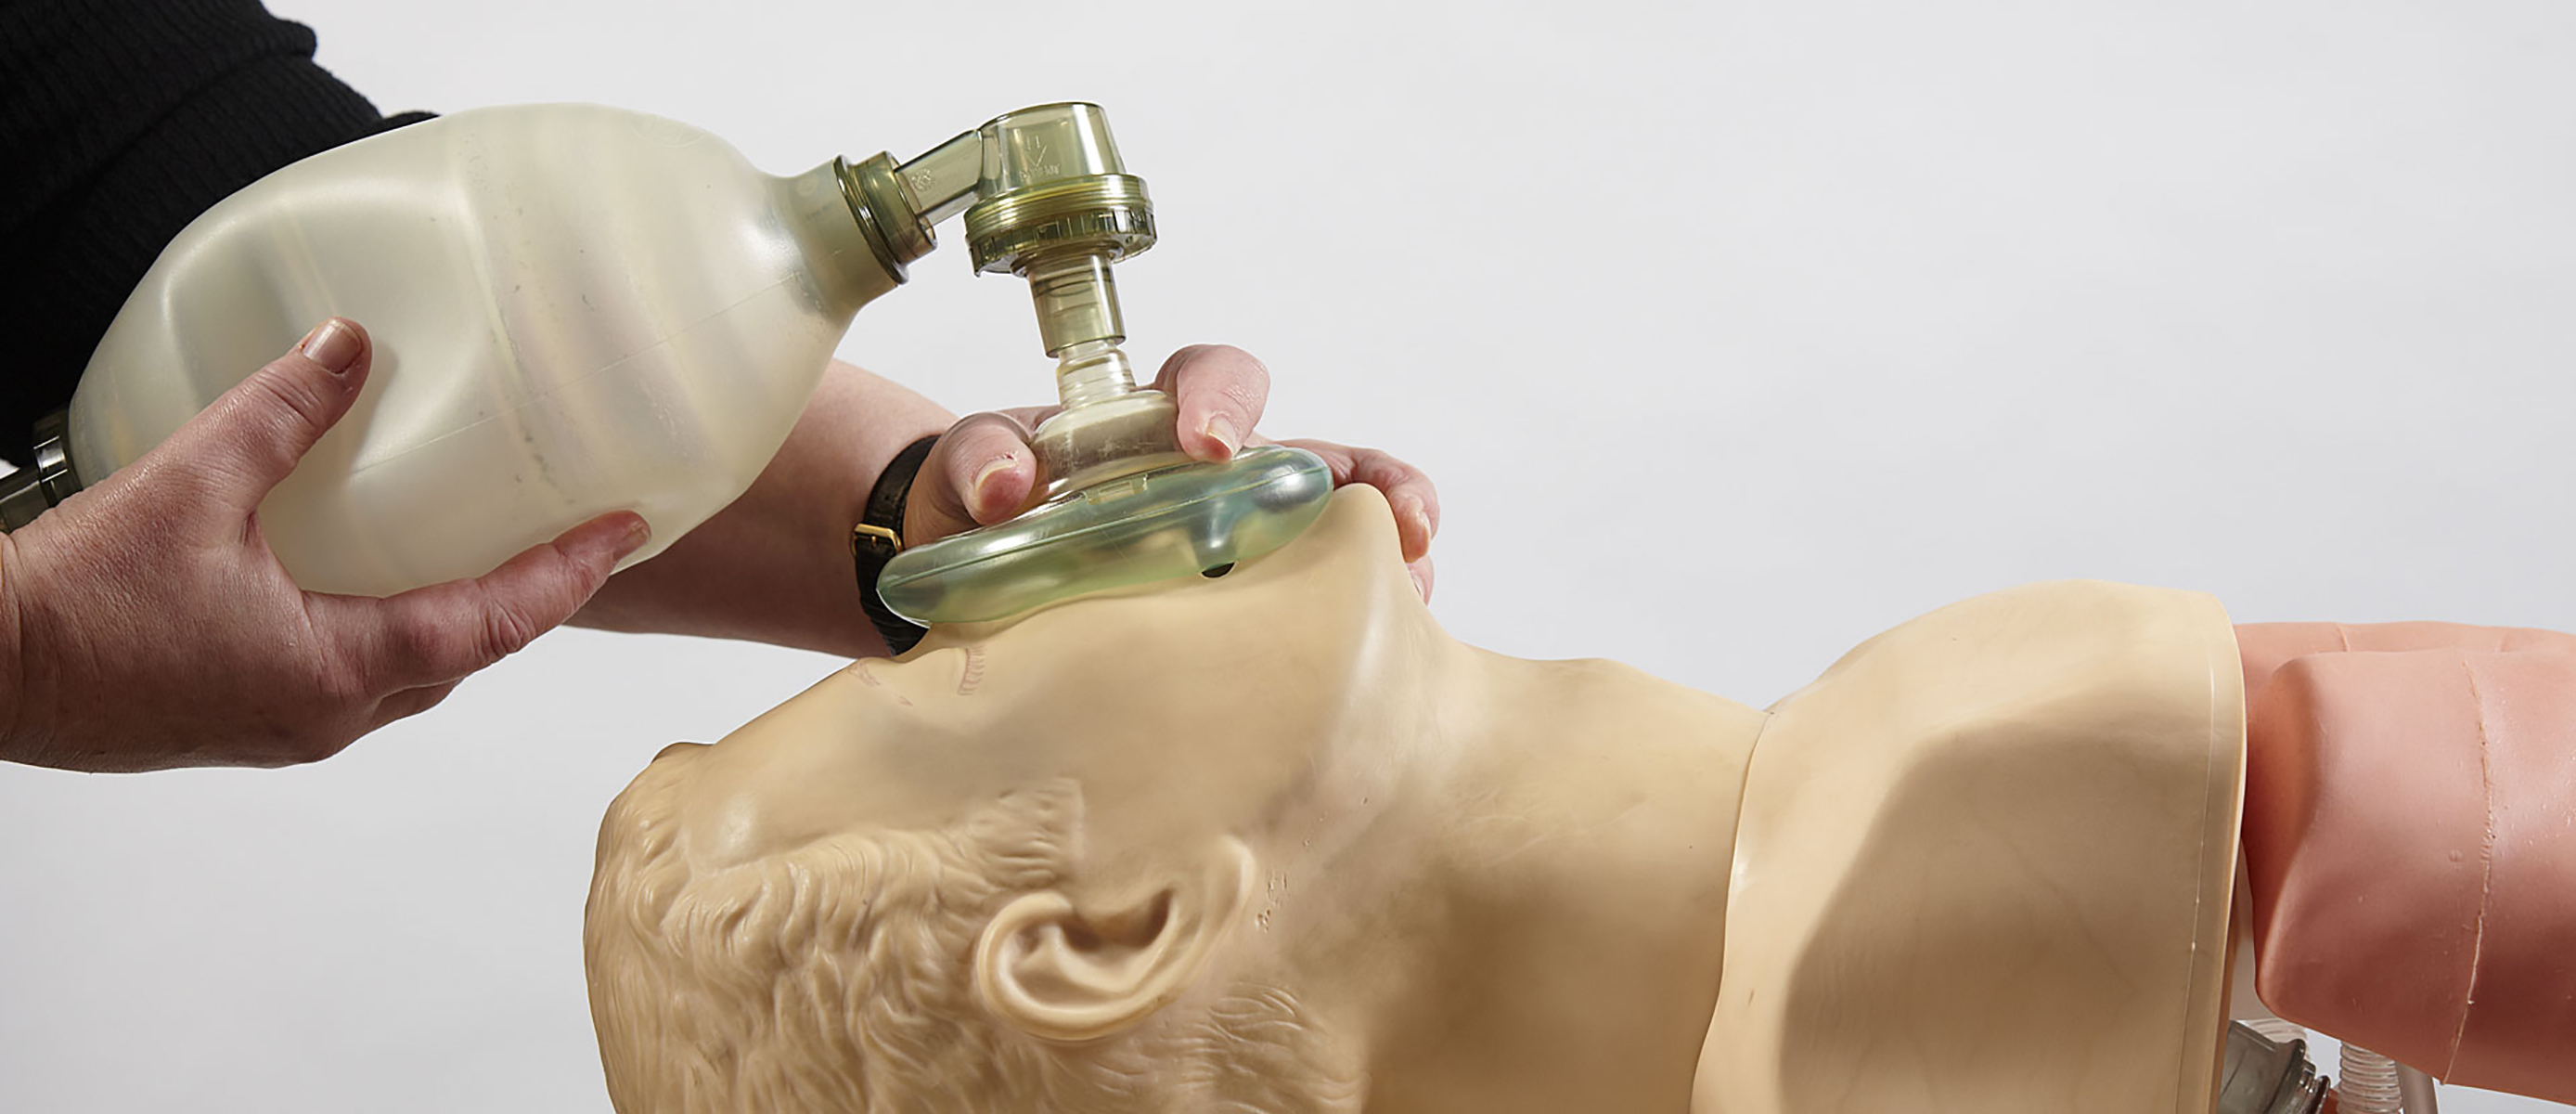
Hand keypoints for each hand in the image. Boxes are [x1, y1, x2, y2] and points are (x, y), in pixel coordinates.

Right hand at [0, 318, 648, 771]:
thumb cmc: (72, 603)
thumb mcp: (192, 485)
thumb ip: (281, 413)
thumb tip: (346, 346)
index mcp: (338, 668)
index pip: (496, 624)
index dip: (569, 574)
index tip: (625, 533)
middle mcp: (328, 715)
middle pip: (466, 657)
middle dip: (527, 600)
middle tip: (577, 540)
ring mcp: (287, 728)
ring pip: (412, 677)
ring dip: (460, 622)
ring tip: (500, 557)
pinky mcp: (247, 723)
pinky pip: (355, 682)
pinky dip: (396, 635)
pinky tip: (383, 588)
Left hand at [903, 345, 1440, 598]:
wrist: (975, 595)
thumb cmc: (989, 515)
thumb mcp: (973, 473)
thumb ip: (981, 457)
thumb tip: (1008, 482)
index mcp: (1161, 428)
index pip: (1213, 379)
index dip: (1221, 399)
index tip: (1207, 443)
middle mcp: (1226, 482)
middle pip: (1326, 458)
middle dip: (1377, 481)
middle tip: (1397, 520)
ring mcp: (1254, 553)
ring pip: (1354, 538)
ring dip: (1400, 558)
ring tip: (1420, 591)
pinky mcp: (1263, 621)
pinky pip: (1331, 617)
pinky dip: (1369, 633)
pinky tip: (1383, 670)